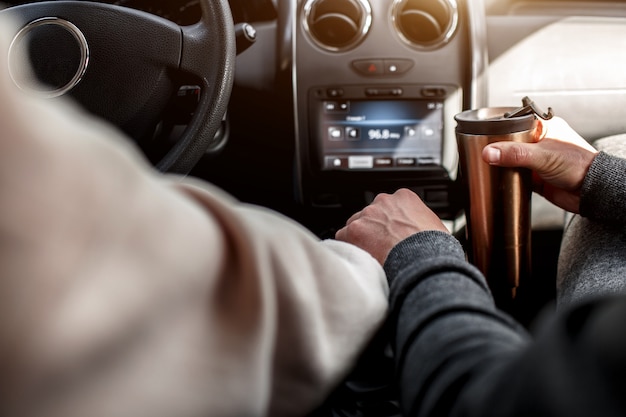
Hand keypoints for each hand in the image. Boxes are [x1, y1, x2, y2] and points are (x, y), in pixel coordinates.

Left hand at [335, 188, 448, 264]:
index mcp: (405, 197)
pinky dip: (349, 248)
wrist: (422, 262)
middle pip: (371, 214)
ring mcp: (366, 214)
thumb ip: (421, 223)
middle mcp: (383, 201)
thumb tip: (423, 234)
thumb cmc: (433, 249)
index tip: (391, 234)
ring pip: (356, 226)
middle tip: (380, 248)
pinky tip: (360, 260)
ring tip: (371, 257)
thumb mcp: (435, 228)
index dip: (389, 223)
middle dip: (373, 230)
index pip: (390, 206)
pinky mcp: (352, 230)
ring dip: (361, 239)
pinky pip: (343, 239)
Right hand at [482, 116, 597, 212]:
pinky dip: (508, 178)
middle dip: (498, 149)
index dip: (499, 129)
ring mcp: (536, 160)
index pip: (514, 123)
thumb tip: (490, 152)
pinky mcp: (535, 177)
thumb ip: (515, 154)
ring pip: (511, 160)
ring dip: (503, 165)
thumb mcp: (543, 156)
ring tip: (490, 166)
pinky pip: (515, 175)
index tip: (484, 137)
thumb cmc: (579, 166)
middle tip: (485, 153)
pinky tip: (501, 179)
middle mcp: (539, 142)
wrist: (590, 192)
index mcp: (544, 128)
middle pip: (509, 143)